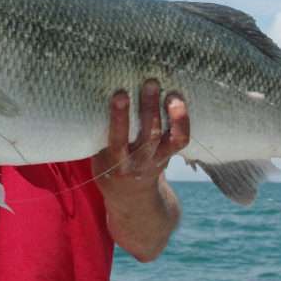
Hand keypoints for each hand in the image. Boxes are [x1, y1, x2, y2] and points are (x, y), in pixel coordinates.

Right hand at [92, 79, 189, 196]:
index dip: (120, 117)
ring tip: (171, 93)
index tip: (121, 94)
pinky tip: (179, 102)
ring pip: (170, 138)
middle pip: (148, 135)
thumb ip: (101, 133)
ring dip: (172, 114)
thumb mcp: (98, 155)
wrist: (131, 197)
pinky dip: (182, 121)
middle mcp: (138, 161)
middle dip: (150, 107)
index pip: (118, 139)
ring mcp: (157, 159)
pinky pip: (180, 140)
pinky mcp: (169, 156)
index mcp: (116, 162)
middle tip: (151, 83)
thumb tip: (98, 95)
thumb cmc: (109, 165)